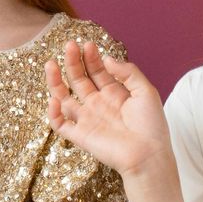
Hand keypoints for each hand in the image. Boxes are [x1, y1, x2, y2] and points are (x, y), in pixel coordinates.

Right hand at [45, 42, 171, 178]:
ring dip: (56, 81)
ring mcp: (88, 120)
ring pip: (64, 98)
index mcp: (114, 94)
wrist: (148, 156)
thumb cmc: (152, 126)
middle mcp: (98, 105)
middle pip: (79, 80)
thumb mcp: (146, 91)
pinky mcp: (80, 136)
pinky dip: (53, 112)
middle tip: (70, 46)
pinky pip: (60, 124)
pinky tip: (54, 99)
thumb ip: (128, 72)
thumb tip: (107, 58)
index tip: (87, 44)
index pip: (98, 71)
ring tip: (50, 64)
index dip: (91, 58)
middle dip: (74, 62)